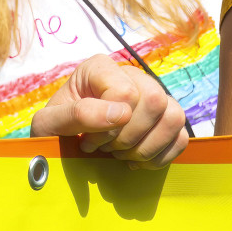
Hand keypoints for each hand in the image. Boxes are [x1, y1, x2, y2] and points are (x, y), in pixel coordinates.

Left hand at [30, 54, 188, 168]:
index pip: (126, 91)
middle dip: (129, 136)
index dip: (110, 124)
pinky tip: (136, 161)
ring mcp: (153, 97)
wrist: (63, 142)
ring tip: (121, 155)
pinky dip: (160, 157)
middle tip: (106, 149)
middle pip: (155, 100)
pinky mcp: (164, 121)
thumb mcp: (49, 123)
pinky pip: (181, 138)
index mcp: (101, 68)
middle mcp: (132, 76)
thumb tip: (119, 114)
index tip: (89, 141)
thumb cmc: (55, 129)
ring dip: (146, 147)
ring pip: (175, 116)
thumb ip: (77, 114)